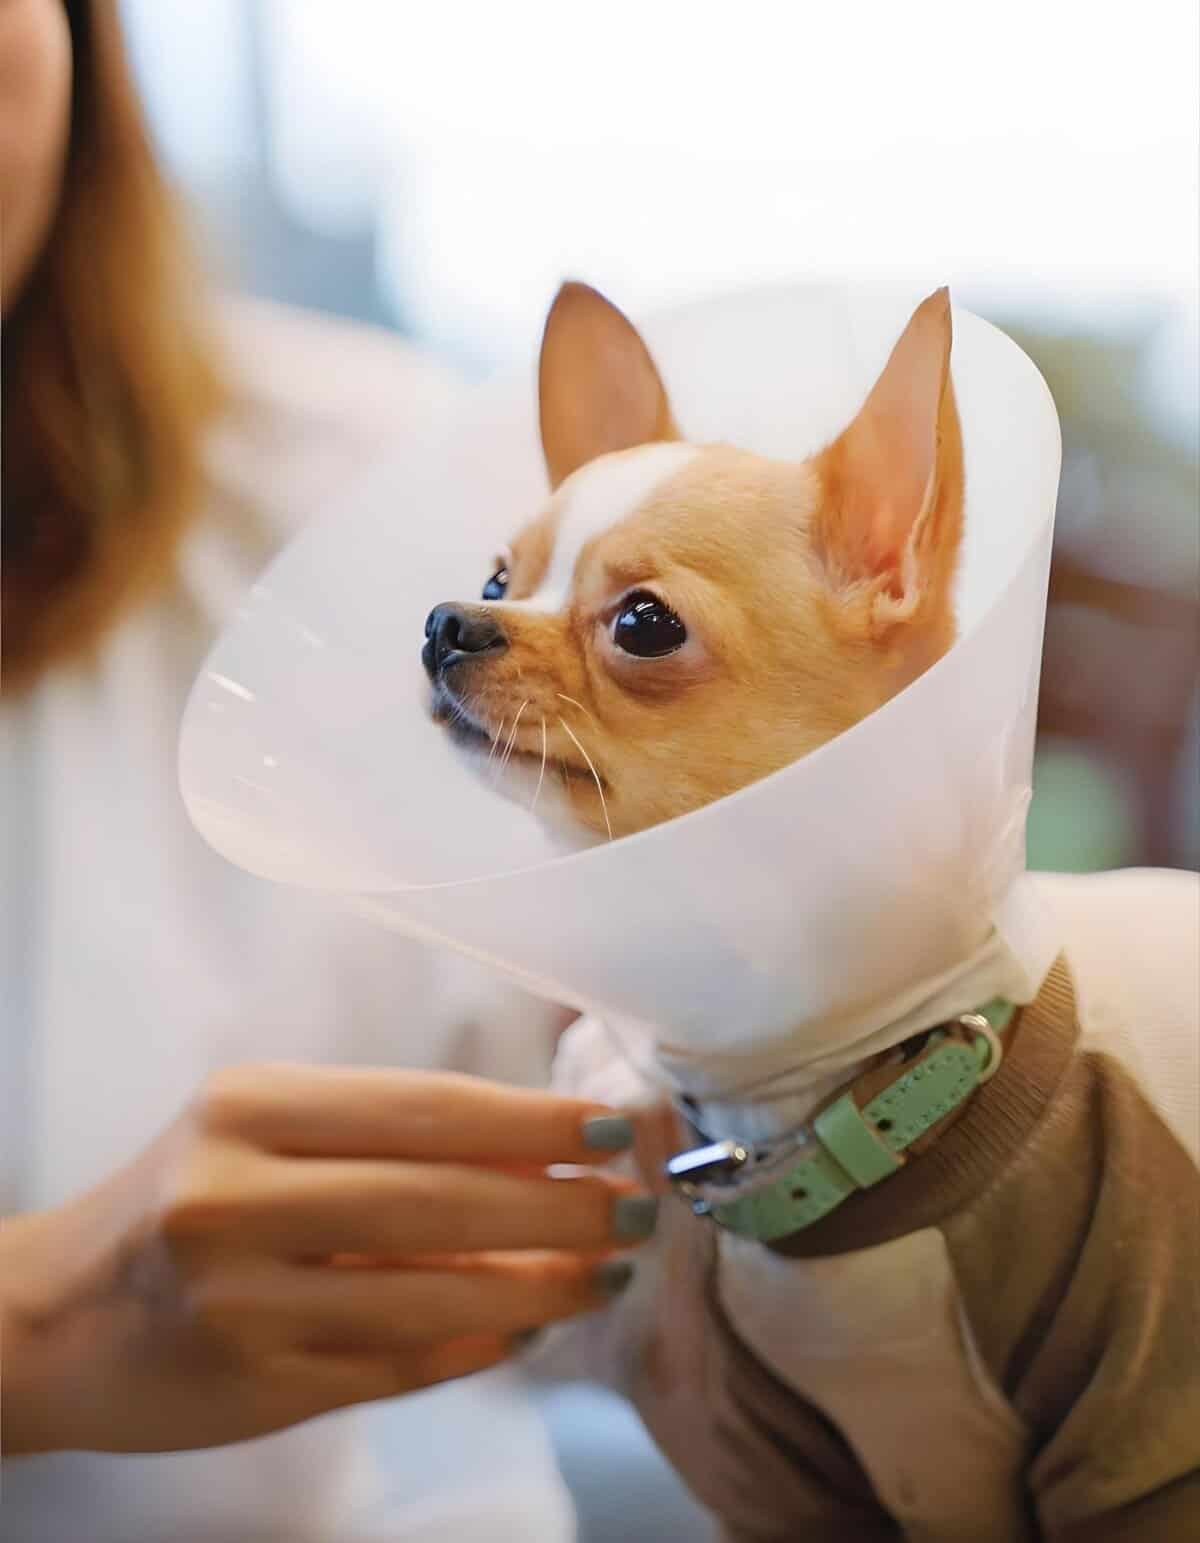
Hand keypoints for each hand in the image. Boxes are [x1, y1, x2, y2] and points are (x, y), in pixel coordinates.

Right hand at [0, 1064, 653, 1454]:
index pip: (426, 1107)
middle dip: (560, 1204)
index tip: (612, 1127)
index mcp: (250, 1108)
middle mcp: (238, 1197)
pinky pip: (397, 1366)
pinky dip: (477, 1346)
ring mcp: (245, 1302)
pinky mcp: (255, 1389)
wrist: (52, 1318)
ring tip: (604, 1271)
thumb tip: (539, 1149)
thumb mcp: (261, 1134)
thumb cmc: (179, 1200)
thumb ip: (384, 1141)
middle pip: (443, 1199)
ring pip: (433, 1295)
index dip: (534, 1120)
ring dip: (539, 1284)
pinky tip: (528, 1327)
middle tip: (634, 1207)